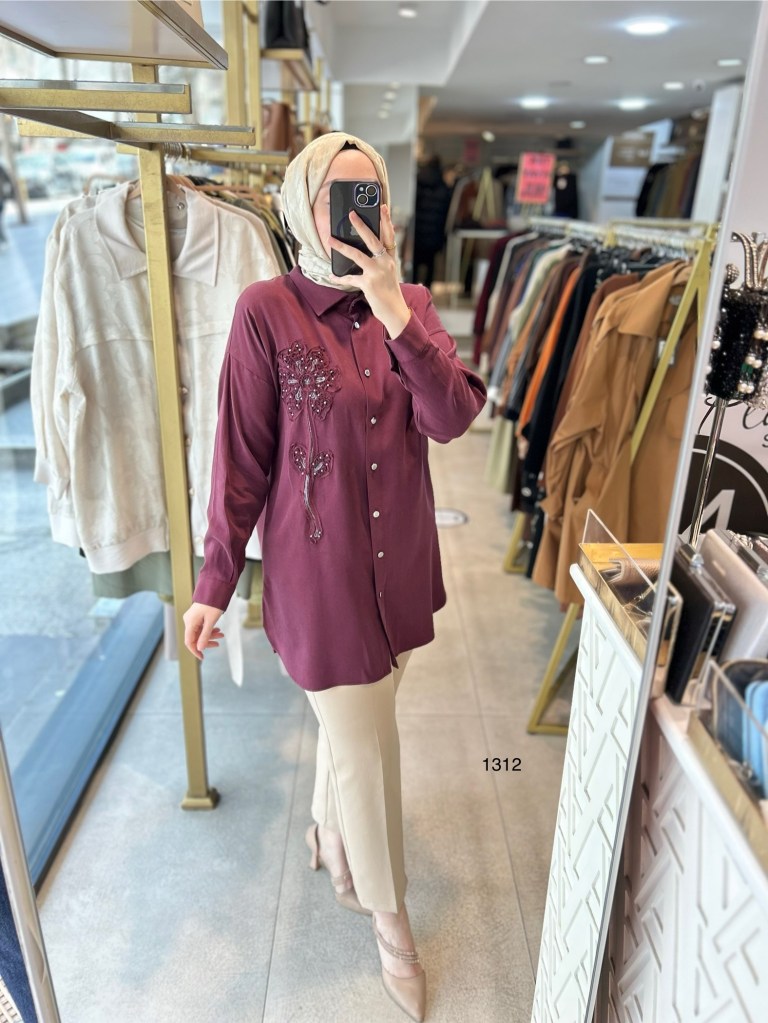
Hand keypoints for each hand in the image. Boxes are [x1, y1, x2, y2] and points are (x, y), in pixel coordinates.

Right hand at [183, 602, 223, 660]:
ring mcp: (192, 618)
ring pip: (199, 632)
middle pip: (195, 637)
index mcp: (190, 622)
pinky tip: (218, 629)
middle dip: (207, 641)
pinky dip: (209, 629)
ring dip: (210, 635)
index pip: (189, 642)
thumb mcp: (211, 621)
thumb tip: (200, 648)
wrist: (215, 588)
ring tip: (221, 635)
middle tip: (218, 643)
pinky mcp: (196, 615)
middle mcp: (188, 620)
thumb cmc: (213, 603)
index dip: (195, 651)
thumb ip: (205, 635)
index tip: (202, 657)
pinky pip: (201, 626)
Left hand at [329, 203, 411, 338]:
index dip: (386, 221)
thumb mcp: (388, 273)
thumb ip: (379, 261)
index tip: (383, 207)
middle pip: (372, 239)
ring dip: (342, 247)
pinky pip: (350, 278)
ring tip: (330, 240)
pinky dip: (340, 278)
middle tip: (351, 214)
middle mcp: (385, 263)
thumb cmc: (389, 292)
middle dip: (360, 225)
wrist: (394, 311)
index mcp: (390, 259)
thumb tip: (362, 251)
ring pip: (357, 255)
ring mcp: (377, 273)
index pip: (389, 236)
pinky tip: (332, 276)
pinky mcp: (368, 284)